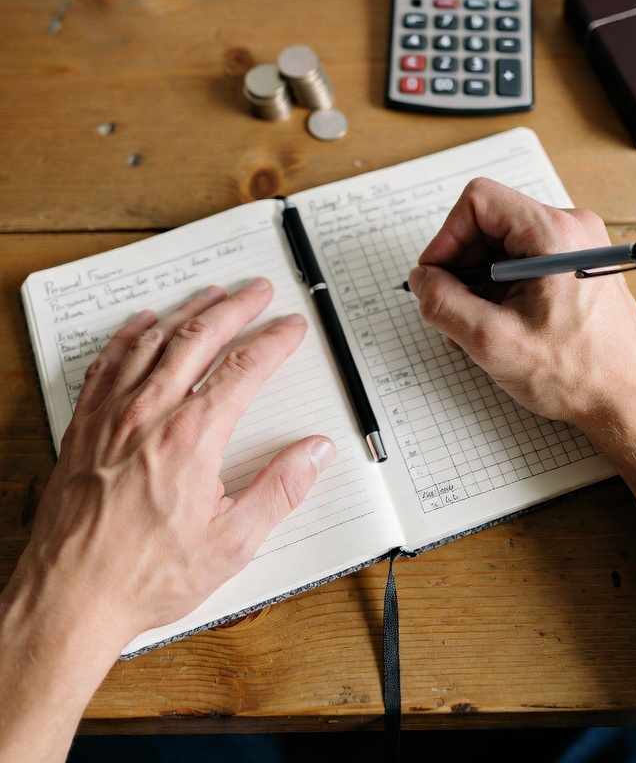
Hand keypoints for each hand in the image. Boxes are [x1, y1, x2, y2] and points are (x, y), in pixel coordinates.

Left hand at [9, 278, 335, 652]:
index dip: (273, 341)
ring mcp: (113, 415)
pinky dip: (129, 335)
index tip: (290, 327)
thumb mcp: (231, 543)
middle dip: (234, 308)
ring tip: (210, 295)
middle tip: (257, 290)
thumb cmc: (144, 575)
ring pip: (154, 341)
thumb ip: (279, 490)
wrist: (70, 595)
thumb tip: (315, 452)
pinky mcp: (85, 426)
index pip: (244, 368)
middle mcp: (151, 414)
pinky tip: (142, 323)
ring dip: (187, 312)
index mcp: (193, 437)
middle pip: (200, 339)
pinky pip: (107, 363)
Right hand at [407, 178, 635, 436]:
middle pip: (490, 222)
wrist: (630, 403)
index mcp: (555, 234)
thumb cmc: (579, 374)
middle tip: (453, 310)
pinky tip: (501, 325)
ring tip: (477, 327)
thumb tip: (421, 279)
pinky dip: (503, 288)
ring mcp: (579, 246)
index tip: (436, 276)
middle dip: (462, 265)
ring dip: (480, 281)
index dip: (447, 237)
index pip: (479, 201)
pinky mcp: (579, 265)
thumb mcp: (491, 340)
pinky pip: (525, 260)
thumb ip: (443, 303)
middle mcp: (572, 229)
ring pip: (505, 244)